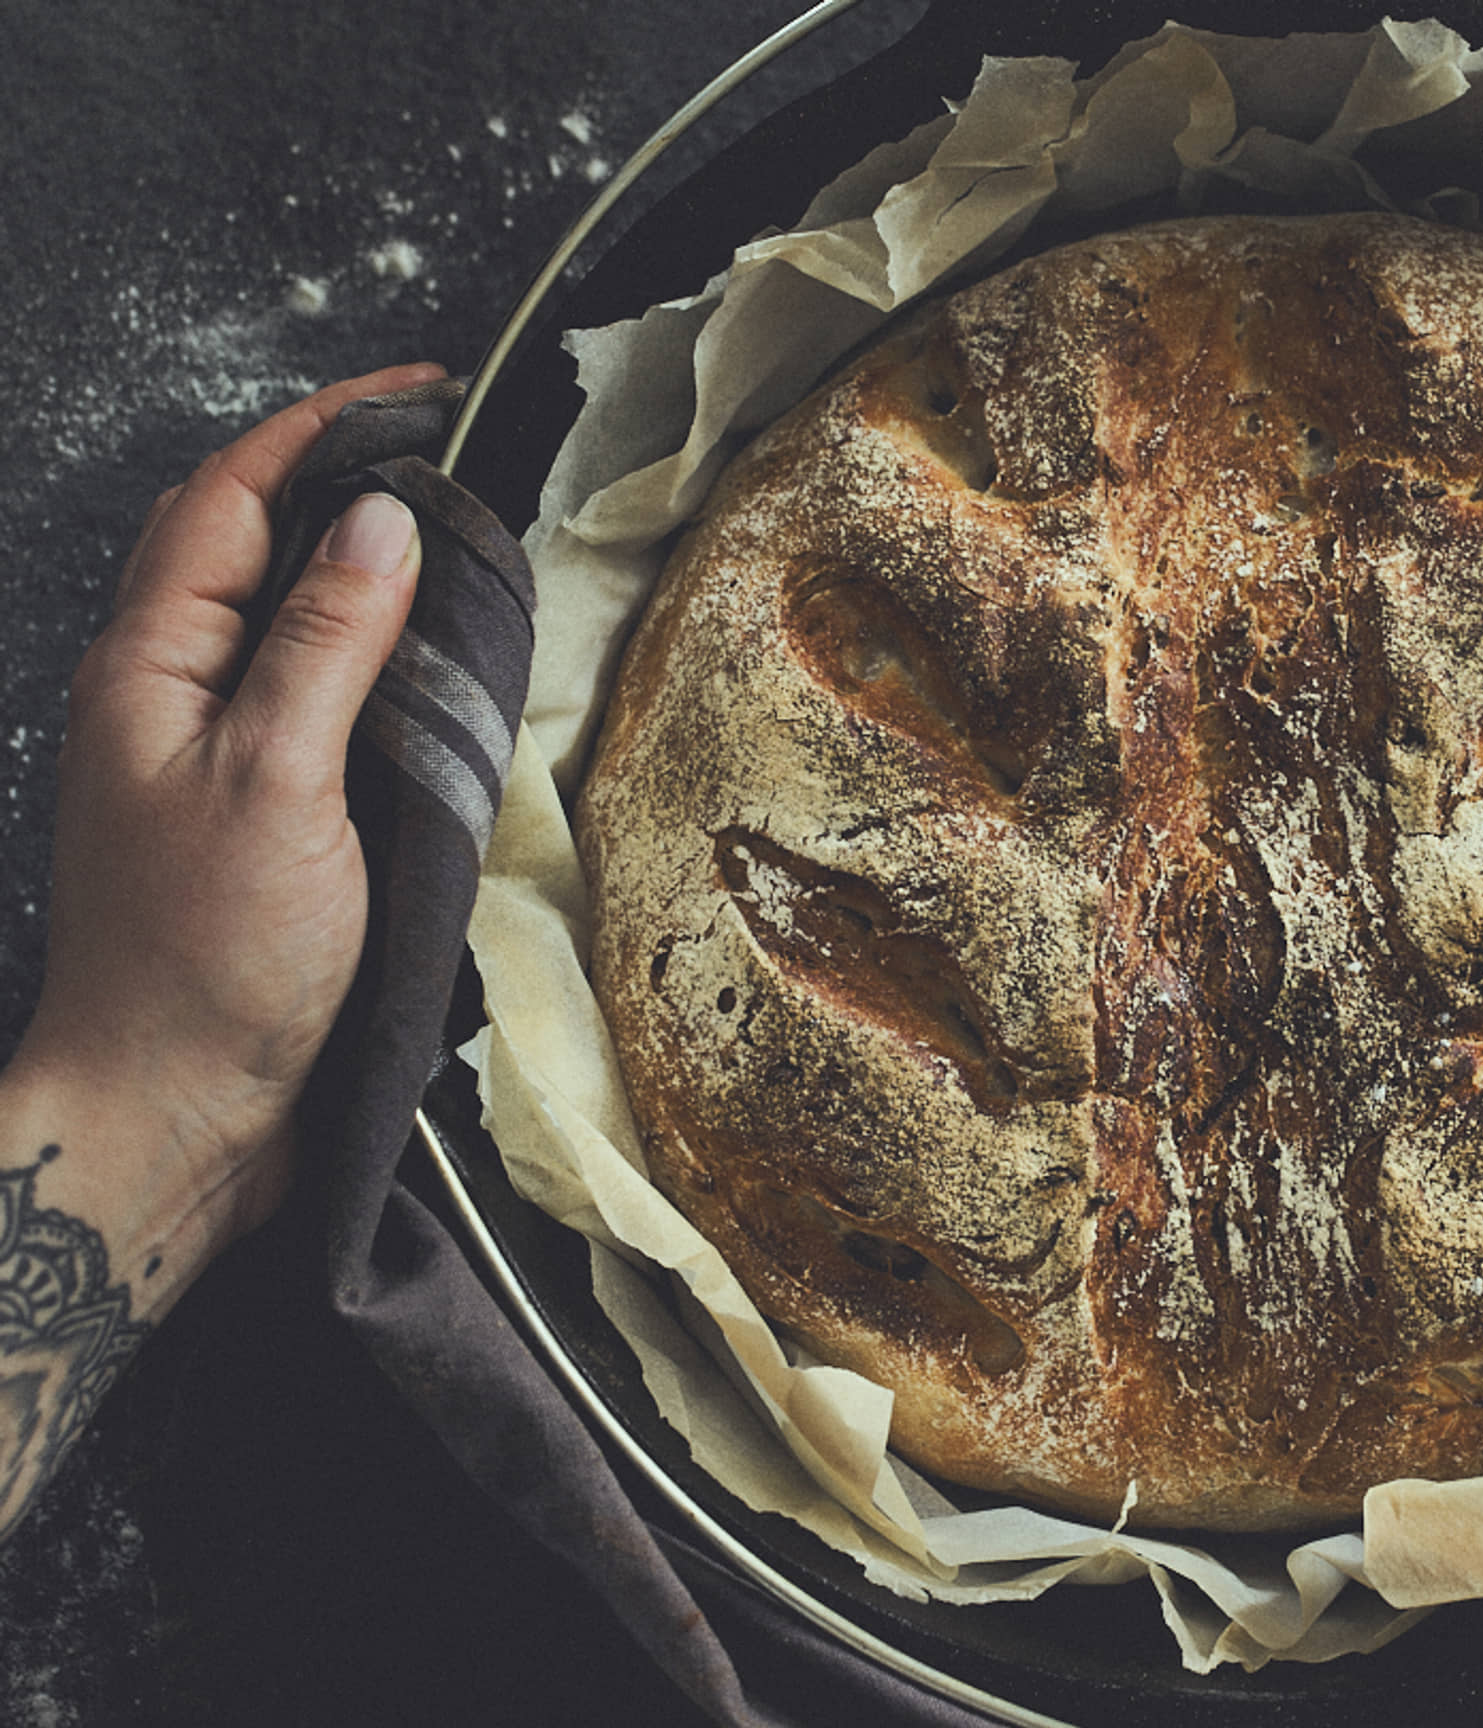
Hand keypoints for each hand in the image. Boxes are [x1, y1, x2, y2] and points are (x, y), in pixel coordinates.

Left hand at [10, 364, 442, 1262]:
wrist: (172, 1112)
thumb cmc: (206, 963)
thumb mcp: (277, 783)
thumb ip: (326, 644)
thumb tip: (381, 518)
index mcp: (151, 664)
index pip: (233, 492)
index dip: (322, 423)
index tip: (419, 388)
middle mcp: (170, 690)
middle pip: (245, 532)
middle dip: (338, 467)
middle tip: (447, 444)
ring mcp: (209, 748)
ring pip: (279, 607)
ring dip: (357, 553)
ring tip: (451, 532)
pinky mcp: (255, 805)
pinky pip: (310, 687)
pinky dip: (370, 646)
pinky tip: (425, 661)